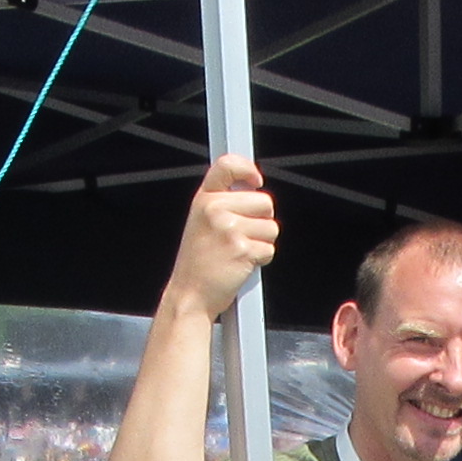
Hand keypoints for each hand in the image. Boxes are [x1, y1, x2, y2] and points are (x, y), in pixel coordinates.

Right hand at [161, 156, 276, 323]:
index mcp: (204, 199)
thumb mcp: (200, 222)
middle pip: (265, 201)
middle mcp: (215, 209)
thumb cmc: (197, 263)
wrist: (190, 295)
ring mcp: (229, 229)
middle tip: (241, 237)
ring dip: (262, 242)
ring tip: (238, 252)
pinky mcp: (243, 249)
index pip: (228, 165)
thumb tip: (252, 187)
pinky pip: (269, 249)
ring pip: (271, 227)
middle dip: (261, 220)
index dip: (248, 169)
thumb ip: (222, 202)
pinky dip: (261, 259)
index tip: (255, 181)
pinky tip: (241, 264)